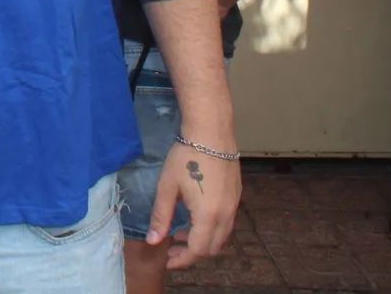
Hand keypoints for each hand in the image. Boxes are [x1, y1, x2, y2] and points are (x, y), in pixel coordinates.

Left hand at [148, 139, 240, 268]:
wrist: (211, 131)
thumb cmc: (186, 156)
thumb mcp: (167, 186)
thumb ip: (161, 216)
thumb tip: (154, 240)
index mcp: (209, 216)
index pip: (198, 250)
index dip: (182, 259)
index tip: (167, 259)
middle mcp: (226, 215)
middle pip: (212, 248)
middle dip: (192, 252)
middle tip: (172, 245)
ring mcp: (234, 206)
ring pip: (222, 236)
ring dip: (203, 240)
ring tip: (181, 231)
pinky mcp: (237, 196)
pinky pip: (227, 223)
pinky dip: (212, 228)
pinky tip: (196, 215)